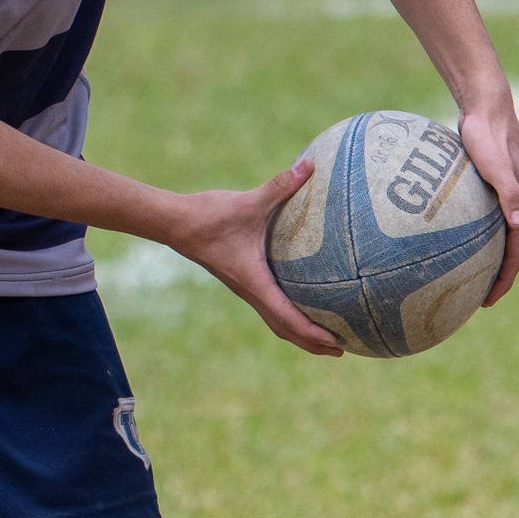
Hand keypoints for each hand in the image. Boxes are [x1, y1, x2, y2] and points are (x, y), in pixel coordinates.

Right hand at [163, 158, 343, 356]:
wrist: (175, 223)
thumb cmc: (210, 216)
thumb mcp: (248, 202)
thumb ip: (280, 186)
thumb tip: (309, 166)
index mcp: (255, 281)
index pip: (288, 318)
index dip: (313, 334)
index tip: (337, 343)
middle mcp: (250, 291)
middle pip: (285, 329)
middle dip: (313, 343)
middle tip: (343, 350)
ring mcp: (244, 288)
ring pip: (276, 321)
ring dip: (300, 333)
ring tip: (326, 337)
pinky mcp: (241, 279)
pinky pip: (269, 306)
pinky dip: (288, 315)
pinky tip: (301, 303)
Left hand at [458, 98, 518, 304]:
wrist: (486, 105)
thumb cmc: (487, 135)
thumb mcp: (496, 166)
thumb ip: (510, 193)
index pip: (518, 252)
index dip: (504, 279)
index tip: (486, 301)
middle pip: (514, 249)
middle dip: (499, 276)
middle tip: (476, 298)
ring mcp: (514, 194)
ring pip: (504, 235)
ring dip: (492, 258)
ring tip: (471, 277)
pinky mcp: (500, 184)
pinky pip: (493, 219)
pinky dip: (484, 236)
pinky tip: (462, 240)